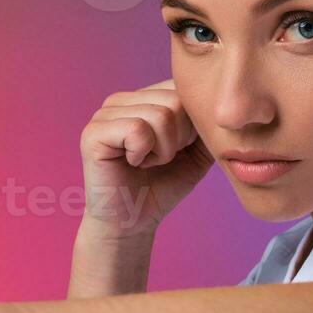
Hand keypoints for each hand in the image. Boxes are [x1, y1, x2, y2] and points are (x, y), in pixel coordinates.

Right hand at [78, 77, 213, 237]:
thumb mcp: (196, 151)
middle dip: (179, 140)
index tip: (176, 150)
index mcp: (142, 98)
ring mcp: (104, 114)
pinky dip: (144, 154)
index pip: (183, 89)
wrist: (132, 222)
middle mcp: (122, 100)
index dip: (191, 126)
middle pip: (176, 101)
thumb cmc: (161, 186)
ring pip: (160, 115)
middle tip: (159, 160)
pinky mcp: (93, 133)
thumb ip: (206, 124)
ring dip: (163, 151)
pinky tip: (132, 164)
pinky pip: (137, 130)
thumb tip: (220, 103)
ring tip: (146, 163)